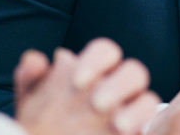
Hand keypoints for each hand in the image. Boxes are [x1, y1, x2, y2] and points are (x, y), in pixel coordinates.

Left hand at [15, 38, 159, 134]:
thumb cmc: (41, 119)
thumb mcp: (30, 99)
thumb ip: (30, 77)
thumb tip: (35, 60)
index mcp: (94, 70)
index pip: (105, 51)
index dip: (95, 61)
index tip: (76, 82)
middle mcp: (116, 87)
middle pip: (134, 72)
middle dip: (119, 85)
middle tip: (97, 104)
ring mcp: (128, 112)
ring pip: (149, 100)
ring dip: (138, 110)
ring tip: (117, 125)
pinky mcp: (133, 131)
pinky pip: (147, 126)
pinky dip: (140, 125)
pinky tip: (122, 134)